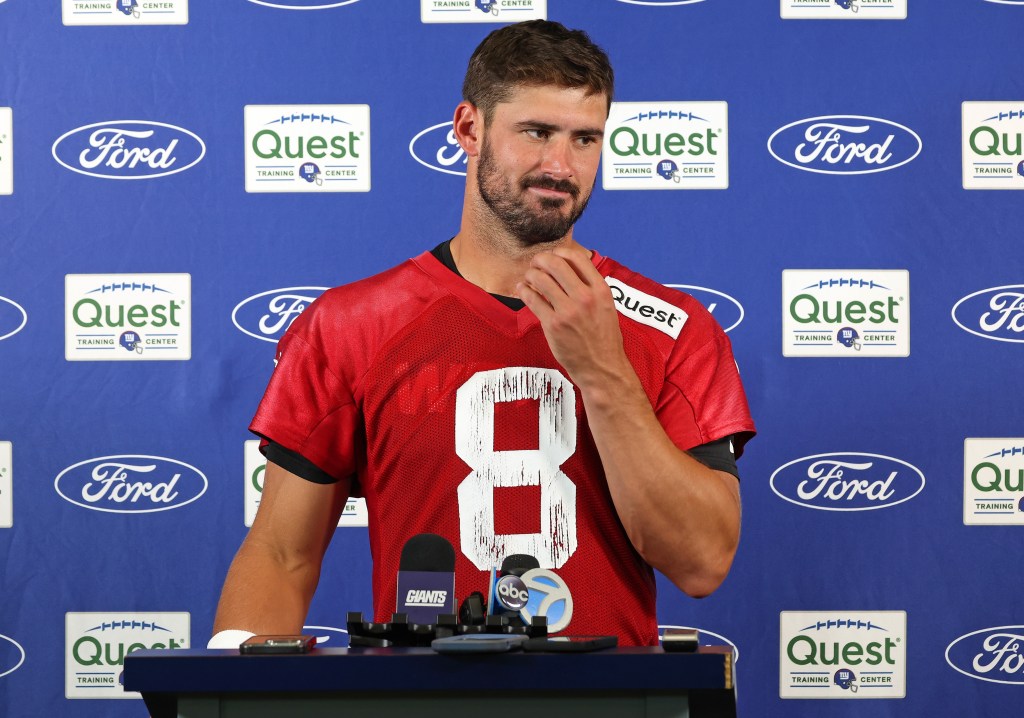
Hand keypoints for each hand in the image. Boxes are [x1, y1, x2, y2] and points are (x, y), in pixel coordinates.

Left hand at [517, 246, 630, 389]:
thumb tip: (572, 268)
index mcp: (600, 290)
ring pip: (540, 279)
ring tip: (528, 277)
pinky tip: (523, 290)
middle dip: (541, 259)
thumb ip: (592, 287)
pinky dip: (524, 290)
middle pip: (556, 264)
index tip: (553, 256)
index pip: (577, 258)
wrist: (602, 367)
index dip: (560, 252)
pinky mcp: (553, 325)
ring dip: (530, 275)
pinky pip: (532, 299)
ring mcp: (568, 311)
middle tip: (535, 263)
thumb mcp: (606, 306)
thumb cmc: (604, 338)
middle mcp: (585, 298)